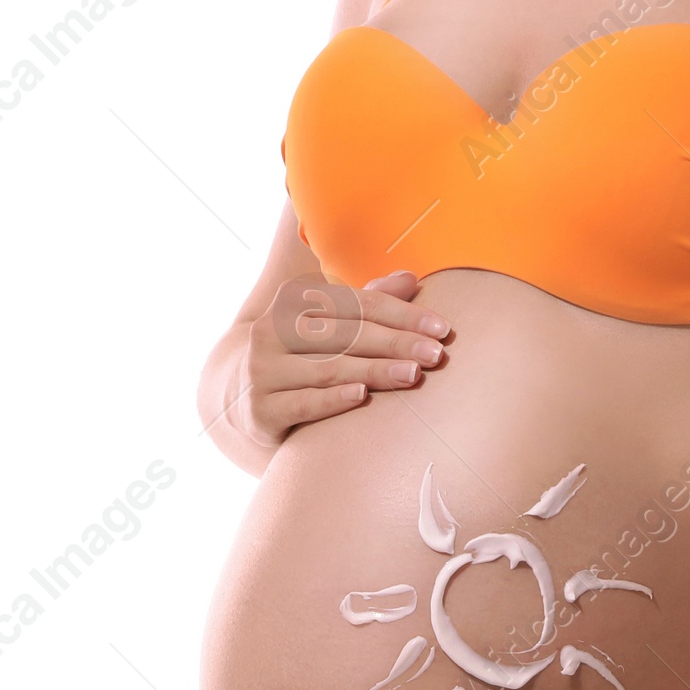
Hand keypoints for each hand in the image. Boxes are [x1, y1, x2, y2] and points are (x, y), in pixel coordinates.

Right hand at [229, 271, 450, 449]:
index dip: (403, 315)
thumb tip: (410, 278)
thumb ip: (369, 302)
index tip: (442, 329)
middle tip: (435, 355)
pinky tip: (361, 396)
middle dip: (396, 343)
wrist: (247, 402)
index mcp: (292, 299)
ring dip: (375, 371)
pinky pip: (302, 403)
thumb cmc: (306, 356)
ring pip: (329, 368)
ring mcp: (262, 371)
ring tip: (413, 374)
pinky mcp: (259, 410)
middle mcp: (271, 331)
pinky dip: (332, 399)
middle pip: (347, 335)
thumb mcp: (332, 325)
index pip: (359, 304)